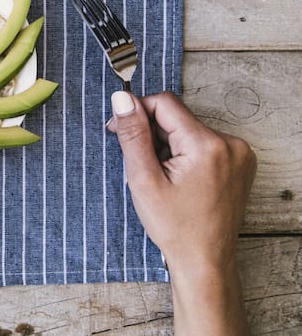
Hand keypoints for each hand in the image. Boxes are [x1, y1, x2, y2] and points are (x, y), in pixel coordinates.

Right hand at [108, 91, 255, 335]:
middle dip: (152, 133)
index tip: (119, 132)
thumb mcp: (144, 179)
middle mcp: (230, 143)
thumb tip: (122, 98)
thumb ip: (133, 134)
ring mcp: (238, 152)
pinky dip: (184, 152)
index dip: (136, 113)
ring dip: (168, 143)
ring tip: (161, 175)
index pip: (164, 103)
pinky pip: (203, 142)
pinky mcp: (239, 161)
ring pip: (188, 129)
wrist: (204, 259)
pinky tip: (178, 177)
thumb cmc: (174, 226)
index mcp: (207, 144)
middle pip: (177, 117)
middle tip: (140, 164)